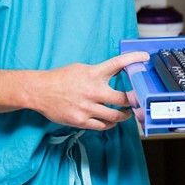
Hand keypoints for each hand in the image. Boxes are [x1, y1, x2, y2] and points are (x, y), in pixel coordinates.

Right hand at [27, 51, 147, 130]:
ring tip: (126, 114)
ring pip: (115, 116)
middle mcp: (92, 90)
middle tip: (136, 101)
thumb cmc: (60, 78)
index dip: (133, 58)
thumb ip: (99, 72)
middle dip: (133, 101)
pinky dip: (109, 124)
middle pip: (123, 99)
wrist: (40, 91)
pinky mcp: (81, 121)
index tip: (144, 57)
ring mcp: (87, 107)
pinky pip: (102, 126)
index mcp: (93, 73)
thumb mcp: (81, 68)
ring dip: (123, 116)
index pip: (118, 63)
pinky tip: (110, 121)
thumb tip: (117, 72)